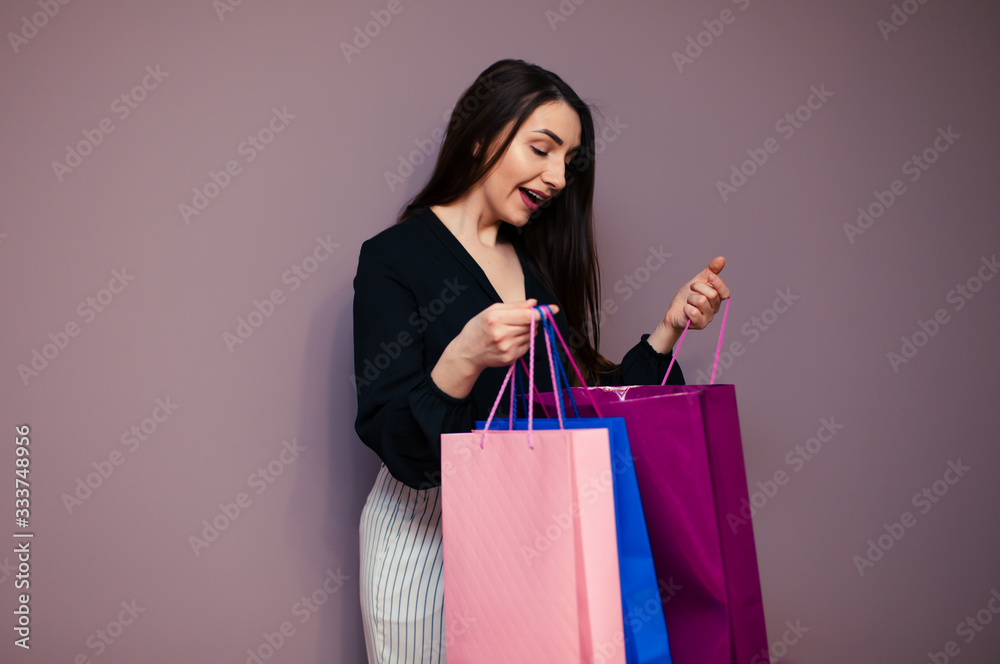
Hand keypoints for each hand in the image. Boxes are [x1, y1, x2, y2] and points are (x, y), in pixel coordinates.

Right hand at [430, 299, 557, 397]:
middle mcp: (502, 335)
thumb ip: (514, 306)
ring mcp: (507, 348)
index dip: (542, 312)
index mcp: (496, 319)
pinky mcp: (510, 358)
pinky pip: (527, 346)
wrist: (466, 353)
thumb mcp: (491, 311)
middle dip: (532, 320)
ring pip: (531, 335)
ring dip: (527, 331)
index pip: (526, 315)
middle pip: (531, 325)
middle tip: (520, 319)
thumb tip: (534, 303)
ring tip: (511, 330)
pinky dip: (523, 341)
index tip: (554, 309)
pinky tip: (510, 340)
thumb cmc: (478, 328)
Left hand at [647, 257, 730, 353]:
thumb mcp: (697, 281)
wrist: (673, 312)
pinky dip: (686, 308)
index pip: (725, 293)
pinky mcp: (699, 325)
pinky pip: (694, 312)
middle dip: (698, 287)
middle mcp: (714, 309)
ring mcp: (708, 318)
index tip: (709, 276)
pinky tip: (685, 310)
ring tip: (688, 302)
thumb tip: (722, 258)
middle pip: (712, 294)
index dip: (718, 284)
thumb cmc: (685, 298)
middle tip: (691, 289)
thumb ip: (710, 271)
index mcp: (716, 299)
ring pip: (702, 301)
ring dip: (690, 298)